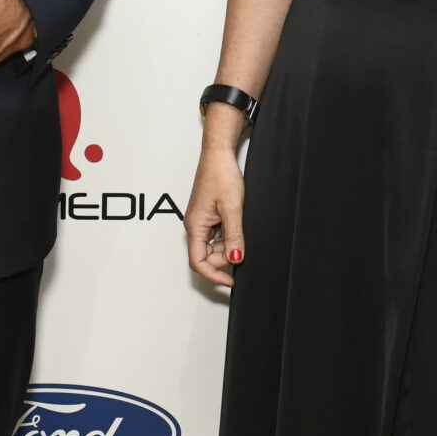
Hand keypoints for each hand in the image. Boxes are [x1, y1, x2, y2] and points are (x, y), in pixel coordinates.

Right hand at [184, 149, 246, 288]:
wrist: (219, 154)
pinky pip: (217, 235)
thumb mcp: (233, 208)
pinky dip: (228, 236)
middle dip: (224, 257)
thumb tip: (236, 259)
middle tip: (242, 247)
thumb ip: (234, 236)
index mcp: (194, 226)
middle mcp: (195, 226)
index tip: (230, 281)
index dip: (214, 274)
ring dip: (228, 245)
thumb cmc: (221, 175)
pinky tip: (237, 225)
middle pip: (207, 256)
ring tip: (240, 228)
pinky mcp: (208, 216)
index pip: (198, 262)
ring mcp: (201, 221)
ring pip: (213, 246)